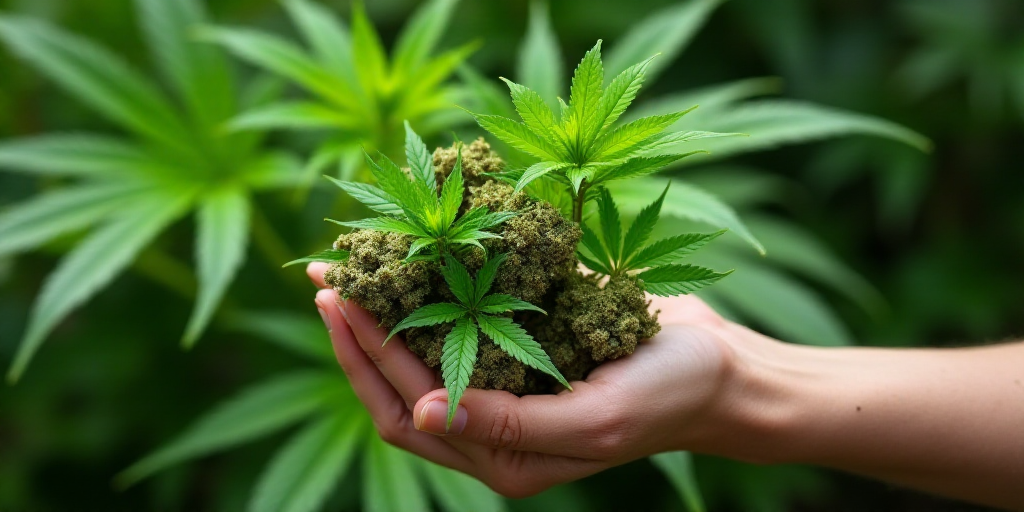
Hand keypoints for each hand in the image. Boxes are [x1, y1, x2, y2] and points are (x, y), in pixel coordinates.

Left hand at [307, 262, 762, 497]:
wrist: (724, 368)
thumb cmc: (668, 396)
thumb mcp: (594, 418)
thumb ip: (509, 425)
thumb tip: (422, 413)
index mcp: (503, 456)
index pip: (409, 411)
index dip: (366, 357)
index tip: (337, 300)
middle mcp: (495, 425)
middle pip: (401, 383)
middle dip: (359, 332)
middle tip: (326, 274)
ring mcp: (508, 384)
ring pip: (425, 352)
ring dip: (386, 310)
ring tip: (350, 264)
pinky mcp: (525, 346)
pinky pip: (465, 322)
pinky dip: (433, 292)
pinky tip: (414, 257)